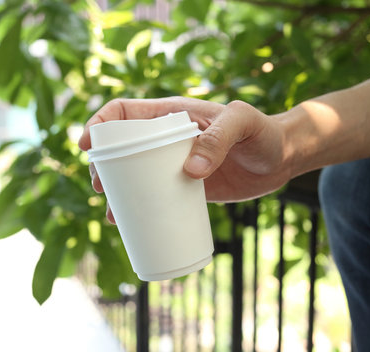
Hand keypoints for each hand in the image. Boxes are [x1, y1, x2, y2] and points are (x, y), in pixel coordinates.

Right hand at [78, 96, 291, 222]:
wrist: (282, 159)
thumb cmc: (264, 133)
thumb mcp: (244, 124)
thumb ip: (219, 138)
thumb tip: (189, 171)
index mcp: (172, 115)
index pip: (123, 111)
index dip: (99, 124)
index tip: (87, 145)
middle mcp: (166, 139)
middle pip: (120, 147)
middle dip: (102, 165)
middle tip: (102, 187)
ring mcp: (173, 164)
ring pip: (133, 174)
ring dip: (116, 190)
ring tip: (112, 210)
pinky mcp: (184, 186)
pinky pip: (153, 196)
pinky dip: (138, 208)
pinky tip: (129, 222)